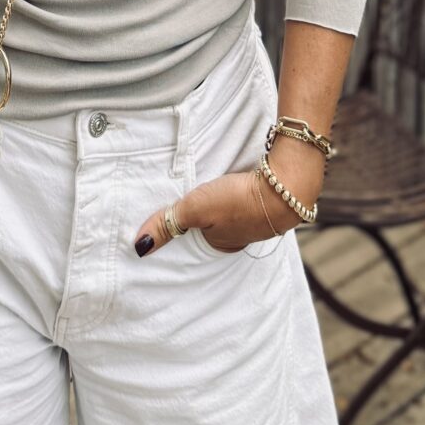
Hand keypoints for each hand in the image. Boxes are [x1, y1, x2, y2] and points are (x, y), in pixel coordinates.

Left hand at [132, 140, 323, 256]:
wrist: (286, 186)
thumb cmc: (238, 201)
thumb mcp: (195, 209)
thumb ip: (167, 223)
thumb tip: (139, 247)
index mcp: (223, 243)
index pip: (199, 232)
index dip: (191, 217)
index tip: (186, 204)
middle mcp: (244, 235)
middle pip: (220, 221)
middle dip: (213, 209)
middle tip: (205, 190)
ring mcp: (262, 219)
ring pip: (239, 208)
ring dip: (232, 197)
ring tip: (224, 182)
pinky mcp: (277, 198)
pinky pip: (257, 196)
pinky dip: (250, 188)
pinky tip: (248, 177)